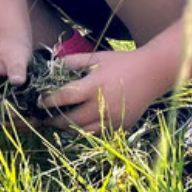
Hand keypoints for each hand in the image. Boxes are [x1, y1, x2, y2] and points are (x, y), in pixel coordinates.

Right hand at [0, 38, 35, 116]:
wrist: (10, 43)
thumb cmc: (13, 47)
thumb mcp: (16, 55)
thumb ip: (16, 68)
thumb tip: (18, 81)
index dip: (2, 108)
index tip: (20, 112)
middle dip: (7, 119)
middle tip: (28, 122)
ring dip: (11, 122)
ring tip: (31, 123)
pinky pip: (2, 113)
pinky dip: (14, 118)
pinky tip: (29, 120)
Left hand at [42, 50, 168, 134]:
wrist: (152, 74)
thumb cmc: (122, 62)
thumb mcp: (97, 57)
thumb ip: (73, 61)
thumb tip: (51, 65)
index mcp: (95, 86)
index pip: (65, 97)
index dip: (49, 101)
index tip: (39, 101)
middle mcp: (102, 105)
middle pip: (71, 120)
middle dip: (54, 120)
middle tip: (44, 117)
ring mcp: (112, 119)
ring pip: (82, 131)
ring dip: (68, 128)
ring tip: (59, 122)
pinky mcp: (120, 127)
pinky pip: (97, 134)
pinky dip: (85, 131)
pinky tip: (79, 125)